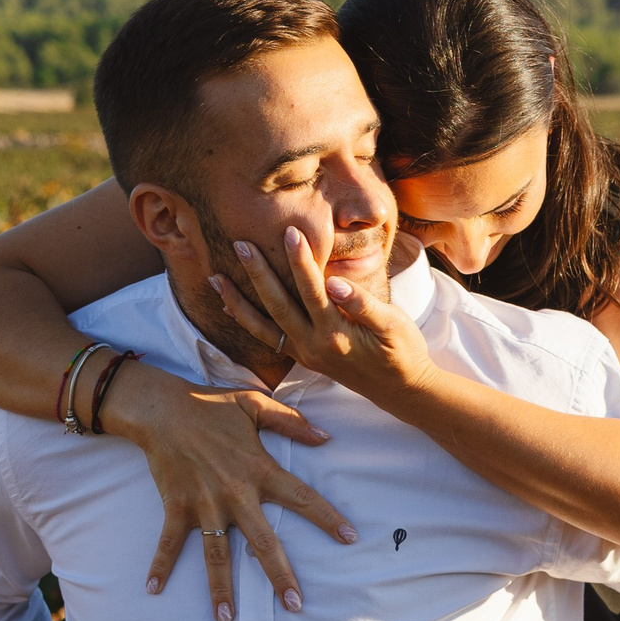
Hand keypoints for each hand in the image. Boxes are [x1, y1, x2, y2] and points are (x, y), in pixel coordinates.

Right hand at [98, 359, 355, 620]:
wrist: (161, 408)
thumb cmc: (211, 405)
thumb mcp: (255, 404)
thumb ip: (292, 421)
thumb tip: (327, 437)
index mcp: (259, 470)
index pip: (302, 498)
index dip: (327, 518)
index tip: (349, 538)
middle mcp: (234, 494)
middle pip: (263, 543)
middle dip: (280, 576)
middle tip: (295, 606)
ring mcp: (204, 504)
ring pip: (216, 555)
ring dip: (220, 588)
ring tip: (226, 619)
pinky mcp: (176, 507)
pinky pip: (168, 542)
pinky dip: (159, 565)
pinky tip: (152, 590)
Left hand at [211, 228, 438, 405]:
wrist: (401, 389)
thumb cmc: (403, 352)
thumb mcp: (394, 326)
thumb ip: (363, 304)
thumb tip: (336, 283)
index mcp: (337, 333)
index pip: (313, 290)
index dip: (301, 260)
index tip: (289, 231)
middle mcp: (314, 346)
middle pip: (278, 304)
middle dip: (258, 273)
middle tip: (240, 244)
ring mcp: (305, 354)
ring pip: (264, 325)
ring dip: (239, 301)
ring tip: (216, 277)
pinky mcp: (304, 357)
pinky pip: (269, 339)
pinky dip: (248, 322)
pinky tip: (231, 307)